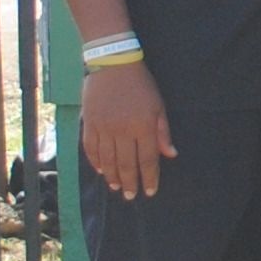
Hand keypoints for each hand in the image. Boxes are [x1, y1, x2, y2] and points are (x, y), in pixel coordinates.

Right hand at [79, 60, 174, 197]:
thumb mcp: (158, 105)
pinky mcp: (89, 123)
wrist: (113, 64)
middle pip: (126, 164)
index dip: (149, 177)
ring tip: (116, 187)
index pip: (148, 159)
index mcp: (143, 126)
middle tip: (130, 196)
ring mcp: (104, 127)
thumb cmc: (141, 84)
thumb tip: (170, 155)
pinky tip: (100, 170)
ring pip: (107, 160)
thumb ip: (163, 131)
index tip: (149, 191)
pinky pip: (91, 148)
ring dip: (112, 176)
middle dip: (129, 182)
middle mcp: (123, 130)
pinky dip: (95, 162)